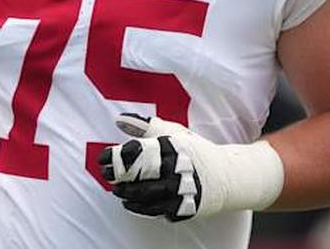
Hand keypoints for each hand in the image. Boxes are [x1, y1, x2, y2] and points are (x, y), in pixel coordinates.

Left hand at [98, 113, 283, 221]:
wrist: (227, 177)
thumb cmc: (195, 152)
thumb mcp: (174, 134)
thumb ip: (146, 127)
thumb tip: (120, 120)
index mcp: (173, 148)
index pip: (138, 152)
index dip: (116, 156)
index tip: (103, 158)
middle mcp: (177, 169)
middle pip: (138, 176)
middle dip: (118, 177)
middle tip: (106, 176)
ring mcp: (181, 190)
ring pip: (144, 196)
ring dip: (126, 194)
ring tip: (118, 190)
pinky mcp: (183, 208)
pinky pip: (154, 210)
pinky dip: (139, 207)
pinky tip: (130, 202)